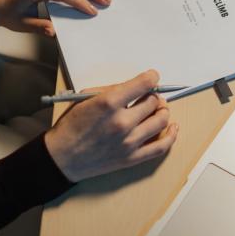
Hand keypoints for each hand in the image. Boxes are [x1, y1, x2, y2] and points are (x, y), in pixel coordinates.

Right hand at [44, 70, 178, 181]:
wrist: (61, 157)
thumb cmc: (71, 126)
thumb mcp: (85, 98)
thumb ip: (112, 90)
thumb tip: (136, 86)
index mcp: (109, 104)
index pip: (143, 84)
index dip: (152, 78)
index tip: (153, 77)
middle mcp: (122, 123)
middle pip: (154, 103)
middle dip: (155, 96)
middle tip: (152, 96)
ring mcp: (129, 142)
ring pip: (161, 121)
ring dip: (163, 111)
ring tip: (159, 109)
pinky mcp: (132, 158)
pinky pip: (161, 147)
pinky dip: (172, 136)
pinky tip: (173, 127)